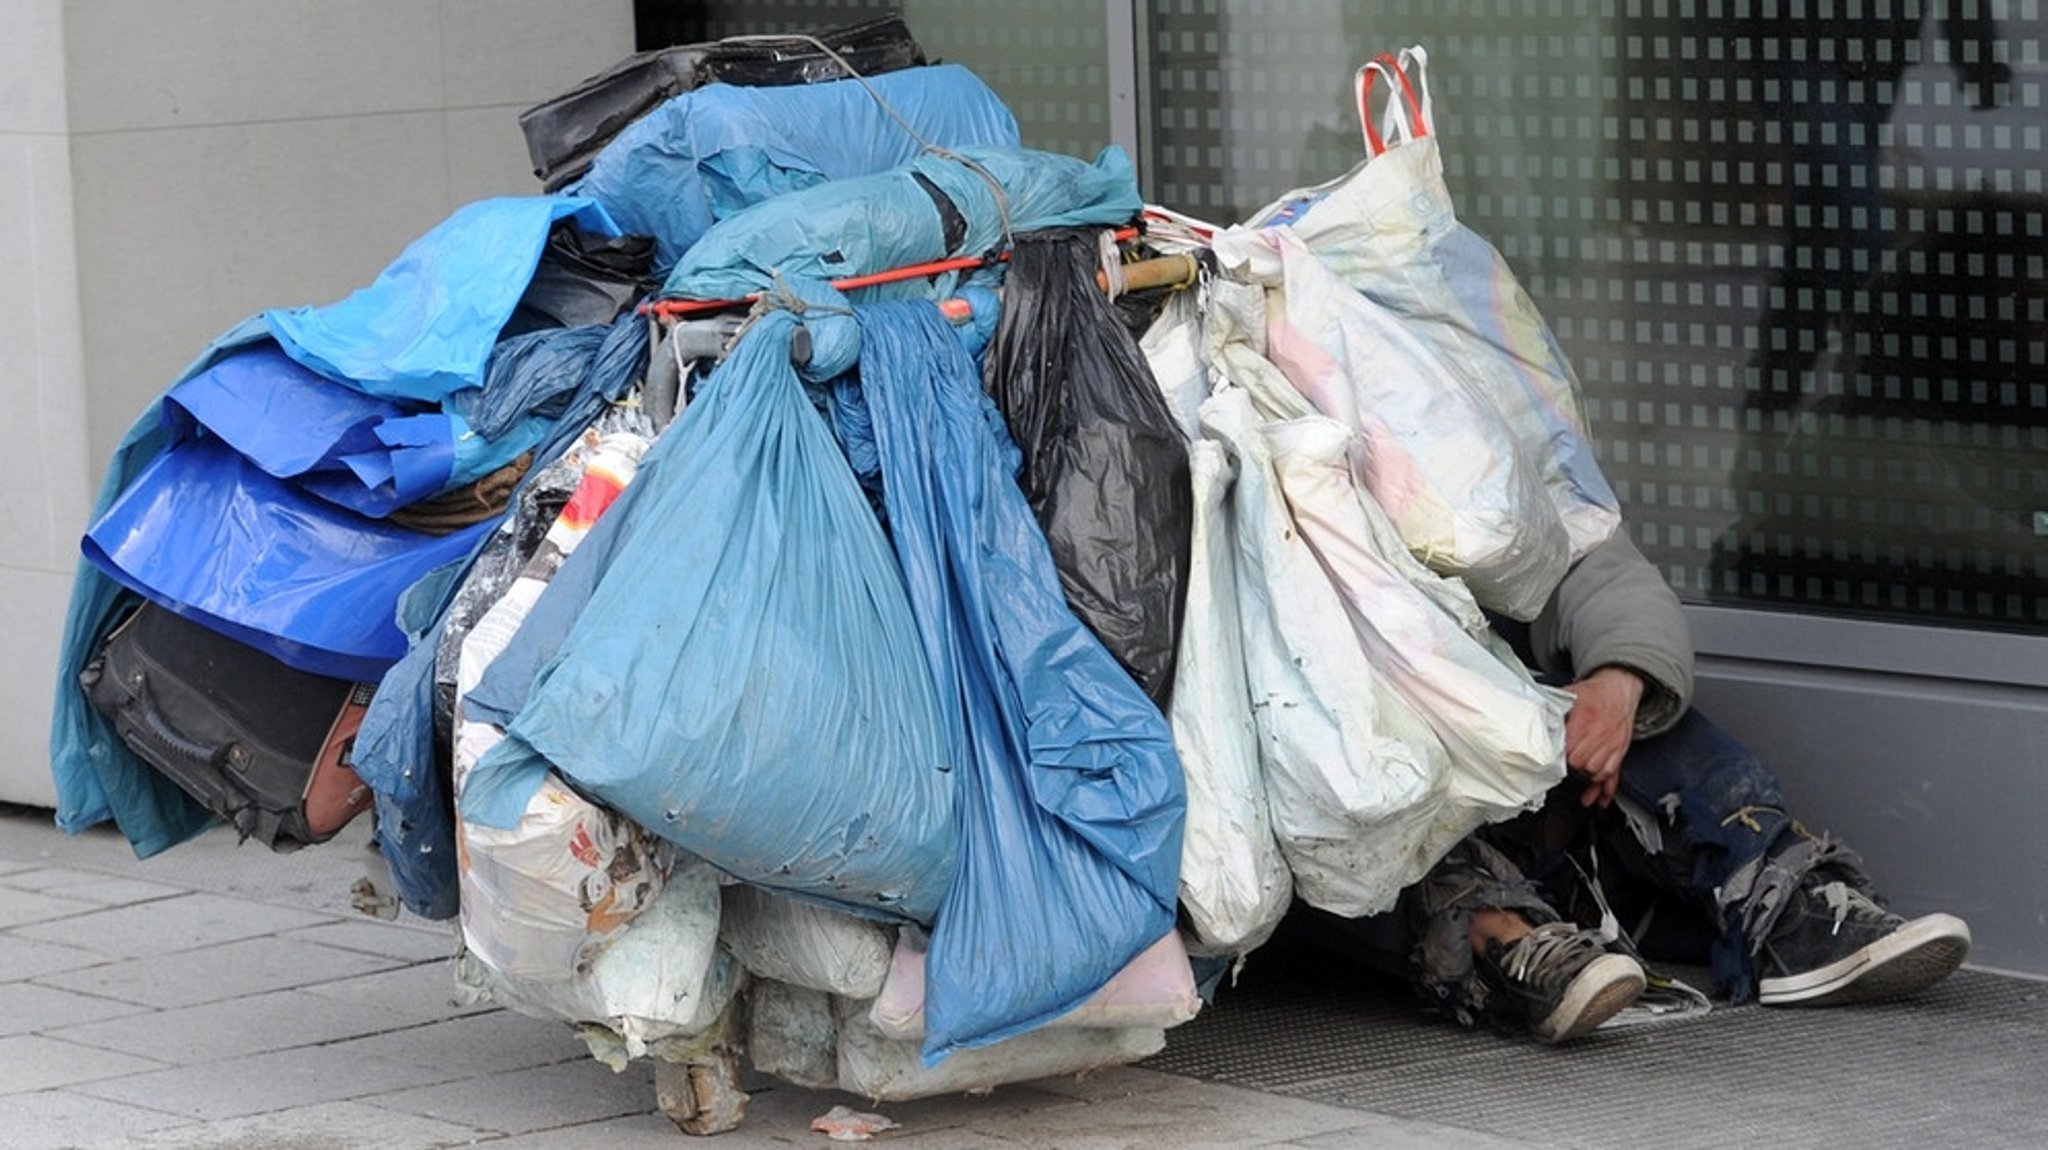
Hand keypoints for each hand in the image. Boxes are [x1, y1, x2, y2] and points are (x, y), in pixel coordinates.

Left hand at [1562, 666, 1644, 808]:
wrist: (1620, 686)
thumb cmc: (1593, 692)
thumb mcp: (1570, 694)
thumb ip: (1553, 706)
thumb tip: (1533, 715)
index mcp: (1586, 720)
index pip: (1569, 748)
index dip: (1558, 756)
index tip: (1549, 760)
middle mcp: (1601, 734)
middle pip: (1582, 764)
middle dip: (1570, 768)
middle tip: (1560, 768)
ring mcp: (1612, 745)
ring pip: (1597, 772)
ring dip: (1585, 777)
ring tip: (1575, 776)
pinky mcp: (1620, 751)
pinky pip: (1614, 775)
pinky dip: (1604, 789)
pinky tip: (1597, 799)